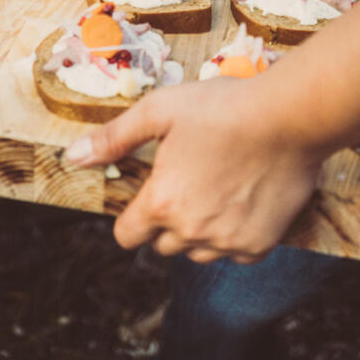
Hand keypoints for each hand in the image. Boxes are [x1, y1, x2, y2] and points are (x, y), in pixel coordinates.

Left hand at [66, 77, 321, 263]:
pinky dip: (234, 233)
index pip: (127, 236)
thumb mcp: (159, 110)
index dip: (133, 216)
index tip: (148, 195)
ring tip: (216, 187)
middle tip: (189, 179)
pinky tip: (243, 197)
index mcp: (161, 203)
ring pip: (198, 251)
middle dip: (168, 219)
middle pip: (163, 245)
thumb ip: (114, 138)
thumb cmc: (221, 107)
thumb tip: (72, 156)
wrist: (287, 116)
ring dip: (200, 230)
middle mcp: (191, 232)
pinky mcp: (260, 245)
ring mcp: (227, 243)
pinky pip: (234, 252)